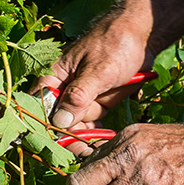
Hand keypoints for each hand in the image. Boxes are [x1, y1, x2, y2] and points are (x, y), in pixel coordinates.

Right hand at [35, 0, 154, 139]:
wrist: (144, 34)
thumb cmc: (116, 44)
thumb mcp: (98, 71)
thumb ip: (78, 96)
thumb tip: (59, 122)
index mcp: (55, 77)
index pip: (39, 105)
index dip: (44, 126)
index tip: (55, 143)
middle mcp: (65, 89)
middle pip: (58, 121)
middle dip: (71, 136)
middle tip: (86, 150)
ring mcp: (82, 96)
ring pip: (76, 125)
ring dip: (88, 136)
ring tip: (100, 144)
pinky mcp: (98, 100)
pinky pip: (93, 123)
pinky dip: (99, 133)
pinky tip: (108, 138)